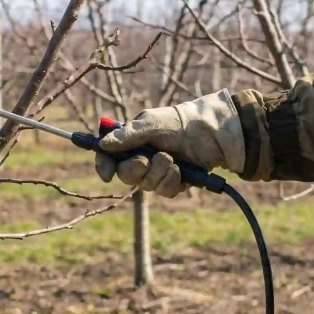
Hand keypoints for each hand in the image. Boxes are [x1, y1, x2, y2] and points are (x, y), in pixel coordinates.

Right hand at [94, 90, 245, 197]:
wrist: (209, 132)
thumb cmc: (177, 122)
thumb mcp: (150, 124)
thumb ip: (127, 135)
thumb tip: (103, 144)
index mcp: (131, 142)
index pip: (109, 158)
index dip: (104, 167)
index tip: (107, 174)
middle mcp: (141, 158)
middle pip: (125, 175)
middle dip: (135, 169)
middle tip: (146, 160)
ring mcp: (157, 172)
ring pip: (146, 185)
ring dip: (158, 173)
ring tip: (172, 159)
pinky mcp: (173, 182)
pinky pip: (164, 191)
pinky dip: (171, 181)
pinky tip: (180, 170)